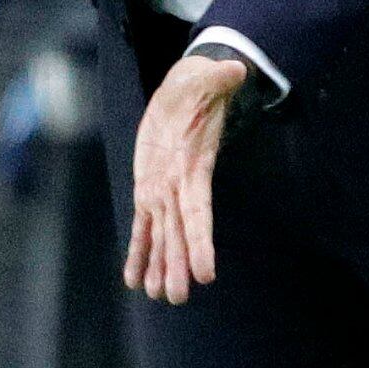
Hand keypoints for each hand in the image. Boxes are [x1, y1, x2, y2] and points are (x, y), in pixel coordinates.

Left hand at [124, 52, 249, 305]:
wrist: (186, 94)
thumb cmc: (198, 87)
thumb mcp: (207, 78)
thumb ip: (220, 78)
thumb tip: (235, 69)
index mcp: (194, 168)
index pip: (199, 211)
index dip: (200, 242)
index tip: (206, 273)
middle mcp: (179, 187)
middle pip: (178, 232)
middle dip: (176, 265)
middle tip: (176, 298)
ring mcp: (163, 191)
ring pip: (161, 235)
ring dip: (158, 265)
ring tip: (157, 297)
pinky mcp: (148, 189)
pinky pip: (142, 225)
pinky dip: (138, 251)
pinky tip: (133, 279)